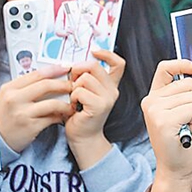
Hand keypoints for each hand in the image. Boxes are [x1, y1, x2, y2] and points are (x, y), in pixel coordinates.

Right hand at [0, 64, 72, 152]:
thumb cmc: (5, 117)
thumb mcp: (8, 97)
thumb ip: (25, 87)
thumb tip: (49, 76)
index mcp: (9, 88)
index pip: (37, 74)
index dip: (55, 70)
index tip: (66, 69)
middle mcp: (15, 99)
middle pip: (46, 85)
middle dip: (64, 84)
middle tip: (73, 86)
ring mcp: (23, 113)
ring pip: (52, 103)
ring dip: (65, 104)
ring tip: (70, 105)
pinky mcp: (31, 126)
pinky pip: (52, 118)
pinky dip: (60, 116)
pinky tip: (62, 116)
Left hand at [64, 50, 124, 168]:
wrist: (83, 138)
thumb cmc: (81, 116)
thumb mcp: (85, 93)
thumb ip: (85, 78)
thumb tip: (74, 64)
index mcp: (110, 85)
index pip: (118, 63)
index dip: (106, 54)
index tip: (94, 53)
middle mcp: (112, 90)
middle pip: (94, 66)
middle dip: (78, 71)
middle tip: (73, 82)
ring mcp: (107, 98)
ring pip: (85, 78)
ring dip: (74, 87)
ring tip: (75, 98)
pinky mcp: (99, 106)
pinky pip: (80, 91)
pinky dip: (72, 97)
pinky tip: (74, 106)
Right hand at [142, 59, 191, 191]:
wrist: (177, 167)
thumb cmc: (185, 141)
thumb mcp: (187, 112)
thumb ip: (189, 94)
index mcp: (155, 97)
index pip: (165, 69)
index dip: (182, 64)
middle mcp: (151, 101)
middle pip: (189, 83)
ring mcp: (154, 110)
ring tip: (190, 127)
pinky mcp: (162, 120)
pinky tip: (187, 132)